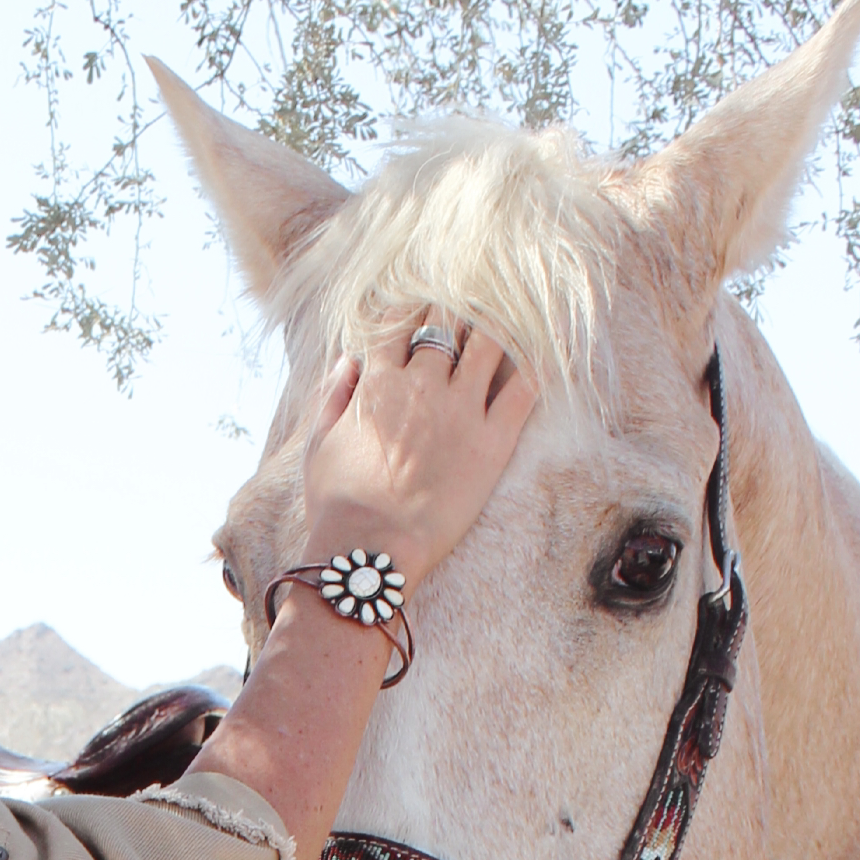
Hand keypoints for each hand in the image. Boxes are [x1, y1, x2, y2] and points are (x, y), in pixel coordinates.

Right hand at [303, 325, 535, 585]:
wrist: (370, 550)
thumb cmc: (337, 506)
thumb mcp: (317, 445)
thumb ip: (330, 395)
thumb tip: (347, 359)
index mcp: (377, 382)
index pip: (399, 321)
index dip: (411, 309)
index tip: (419, 310)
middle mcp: (421, 385)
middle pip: (445, 322)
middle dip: (453, 310)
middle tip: (463, 311)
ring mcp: (460, 410)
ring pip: (488, 341)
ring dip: (494, 325)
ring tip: (502, 321)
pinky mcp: (493, 441)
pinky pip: (523, 388)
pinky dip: (535, 363)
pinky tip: (543, 349)